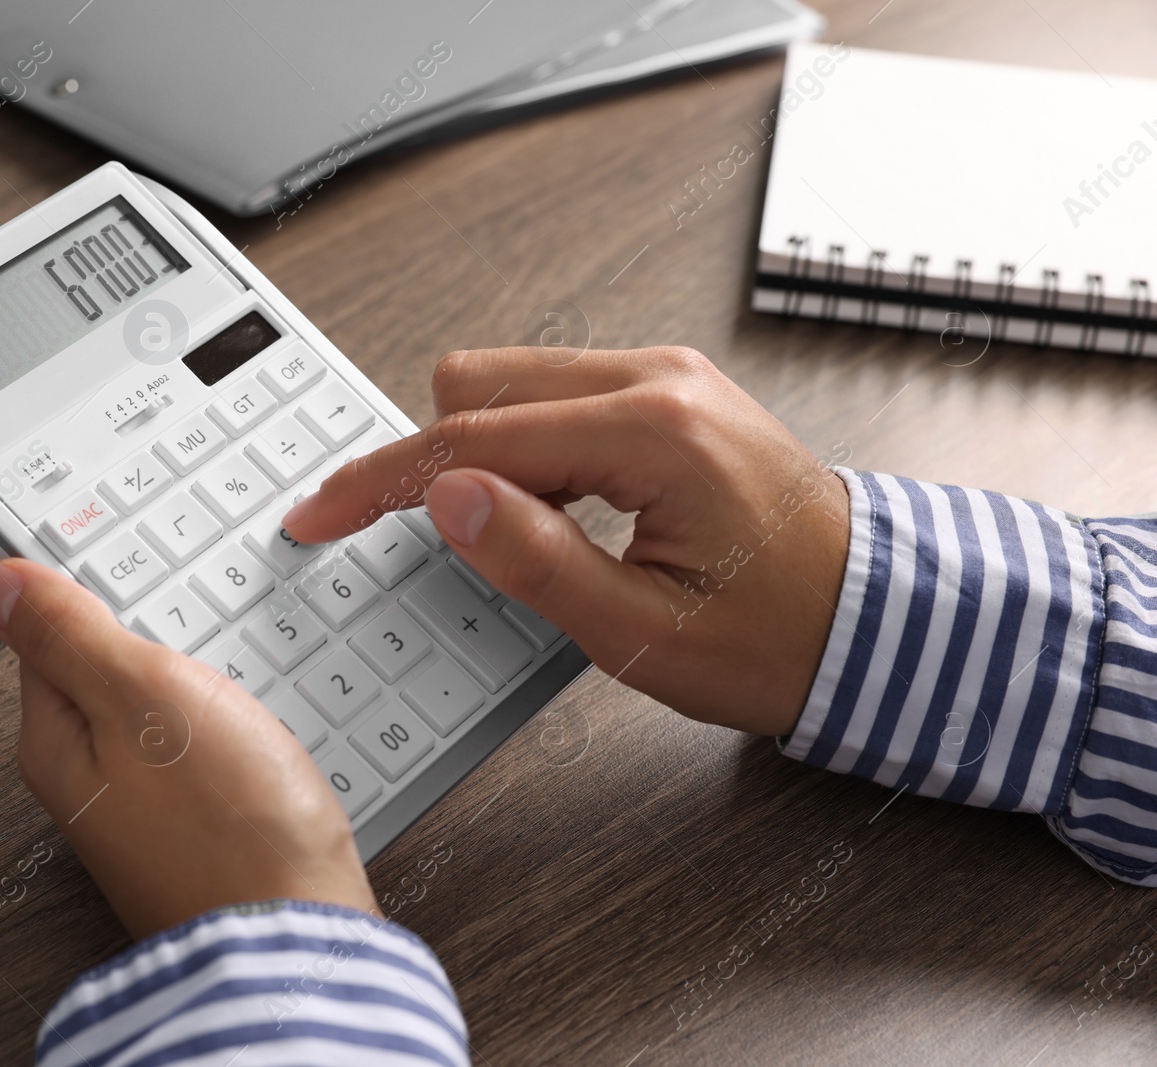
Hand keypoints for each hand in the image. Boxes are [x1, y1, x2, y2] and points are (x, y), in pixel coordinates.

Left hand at [0, 558, 377, 939]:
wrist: (299, 935)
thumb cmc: (227, 824)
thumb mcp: (142, 694)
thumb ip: (69, 634)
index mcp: (55, 740)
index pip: (46, 631)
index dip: (87, 583)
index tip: (123, 546)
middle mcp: (88, 780)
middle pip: (103, 669)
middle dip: (147, 629)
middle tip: (191, 603)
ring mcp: (143, 808)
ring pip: (157, 706)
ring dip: (194, 672)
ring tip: (229, 652)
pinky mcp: (197, 825)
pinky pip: (198, 747)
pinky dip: (224, 718)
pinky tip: (255, 713)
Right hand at [281, 346, 851, 735]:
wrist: (878, 621)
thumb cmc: (780, 637)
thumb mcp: (643, 632)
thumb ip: (535, 560)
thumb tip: (447, 497)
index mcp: (653, 431)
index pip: (472, 437)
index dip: (381, 482)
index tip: (321, 514)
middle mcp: (658, 378)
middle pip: (477, 383)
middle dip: (438, 462)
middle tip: (462, 550)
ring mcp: (666, 376)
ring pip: (511, 383)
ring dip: (486, 455)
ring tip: (534, 541)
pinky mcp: (668, 392)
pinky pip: (556, 397)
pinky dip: (528, 449)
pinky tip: (559, 513)